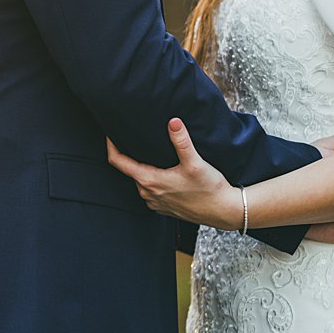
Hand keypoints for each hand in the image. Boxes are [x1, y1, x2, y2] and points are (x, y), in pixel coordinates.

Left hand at [107, 121, 241, 229]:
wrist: (223, 211)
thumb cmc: (209, 189)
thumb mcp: (195, 162)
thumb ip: (182, 141)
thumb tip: (173, 122)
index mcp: (150, 181)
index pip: (118, 162)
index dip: (111, 146)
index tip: (110, 133)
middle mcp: (148, 194)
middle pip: (129, 170)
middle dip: (129, 155)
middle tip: (133, 138)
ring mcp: (155, 202)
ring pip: (141, 180)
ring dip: (142, 167)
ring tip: (148, 152)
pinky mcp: (164, 207)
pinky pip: (151, 190)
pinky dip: (153, 179)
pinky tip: (165, 171)